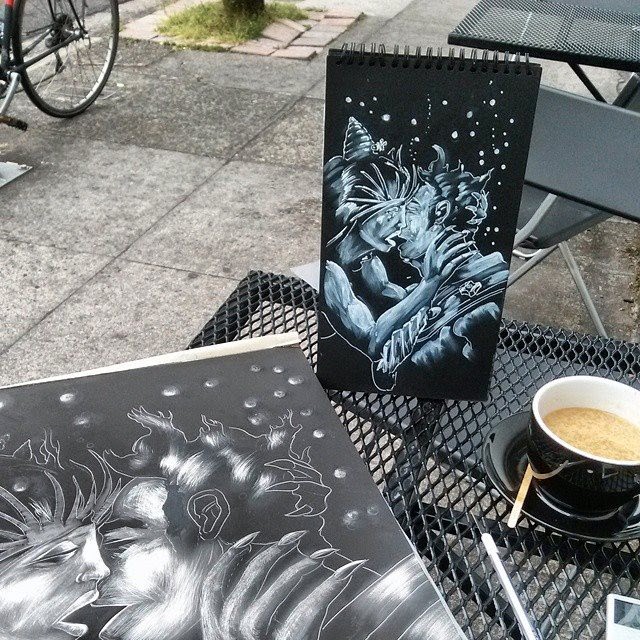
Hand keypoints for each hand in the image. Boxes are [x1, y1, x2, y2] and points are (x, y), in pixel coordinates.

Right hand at [201, 531, 365, 639]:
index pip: (212, 589)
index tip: (251, 537)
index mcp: (215, 636)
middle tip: (297, 536)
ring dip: (301, 567)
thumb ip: (255, 613)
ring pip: (274, 594)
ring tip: (322, 555)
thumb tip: (278, 567)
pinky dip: (327, 589)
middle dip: (272, 553)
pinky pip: (306, 612)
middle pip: (246, 583)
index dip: (230, 559)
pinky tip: (342, 574)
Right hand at [421, 226, 471, 282]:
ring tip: (472, 242)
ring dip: (464, 245)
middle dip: (458, 236)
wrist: (430, 282)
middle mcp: (435, 254)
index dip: (447, 231)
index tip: (455, 227)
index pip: (439, 237)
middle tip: (467, 233)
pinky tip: (473, 252)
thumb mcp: (430, 256)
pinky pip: (459, 259)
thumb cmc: (431, 268)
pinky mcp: (448, 268)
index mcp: (430, 250)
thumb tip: (446, 237)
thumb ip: (436, 248)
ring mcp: (442, 262)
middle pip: (448, 241)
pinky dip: (467, 255)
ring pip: (454, 249)